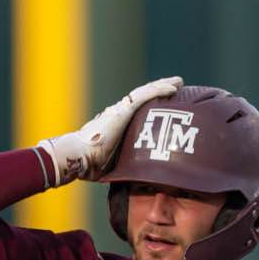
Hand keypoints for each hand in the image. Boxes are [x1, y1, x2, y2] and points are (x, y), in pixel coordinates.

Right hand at [36, 76, 182, 186]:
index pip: (137, 108)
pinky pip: (145, 97)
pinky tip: (173, 88)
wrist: (79, 156)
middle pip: (144, 96)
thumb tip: (136, 177)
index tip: (163, 101)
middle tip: (176, 84)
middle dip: (159, 88)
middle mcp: (119, 112)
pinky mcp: (123, 111)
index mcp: (116, 123)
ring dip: (163, 85)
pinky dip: (159, 91)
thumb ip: (125, 163)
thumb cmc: (91, 164)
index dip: (150, 102)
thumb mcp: (114, 162)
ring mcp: (121, 111)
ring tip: (179, 82)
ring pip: (146, 92)